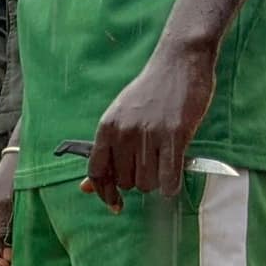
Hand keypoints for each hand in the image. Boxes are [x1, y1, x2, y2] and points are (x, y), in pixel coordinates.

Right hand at [0, 157, 15, 265]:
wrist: (23, 160)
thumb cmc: (9, 178)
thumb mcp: (5, 204)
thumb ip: (4, 229)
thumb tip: (7, 255)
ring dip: (6, 257)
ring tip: (20, 261)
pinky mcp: (11, 223)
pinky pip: (9, 242)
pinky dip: (14, 250)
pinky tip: (24, 251)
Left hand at [85, 41, 218, 209]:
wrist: (179, 61)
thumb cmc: (151, 92)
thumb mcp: (119, 116)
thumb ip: (105, 151)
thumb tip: (86, 188)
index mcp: (106, 128)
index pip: (96, 173)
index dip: (105, 193)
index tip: (115, 204)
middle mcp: (124, 133)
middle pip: (126, 182)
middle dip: (139, 181)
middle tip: (152, 164)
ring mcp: (149, 134)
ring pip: (147, 183)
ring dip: (157, 181)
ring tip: (165, 161)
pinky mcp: (175, 135)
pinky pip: (169, 178)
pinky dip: (172, 185)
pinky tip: (175, 178)